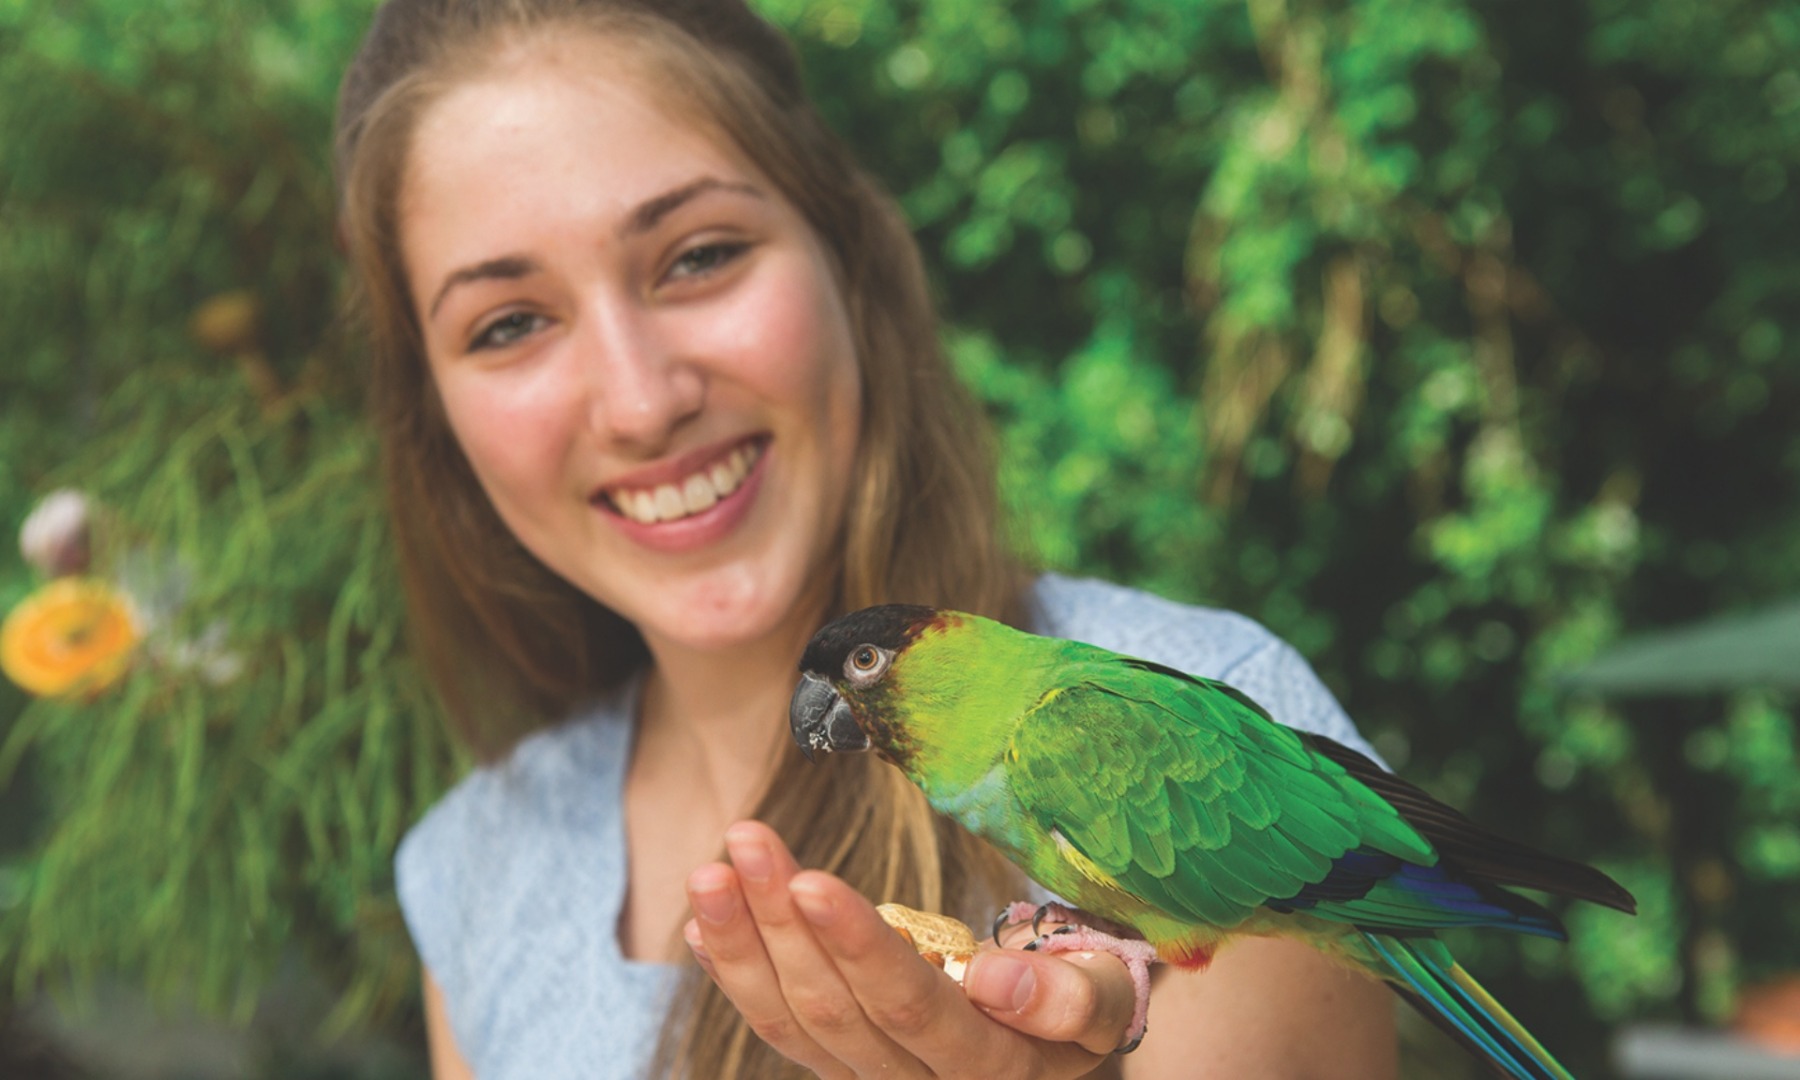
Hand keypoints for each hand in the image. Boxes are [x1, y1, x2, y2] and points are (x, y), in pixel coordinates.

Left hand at [684, 820, 1137, 1078]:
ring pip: (792, 1019)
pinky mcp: (839, 1065)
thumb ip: (1068, 998)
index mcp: (988, 1069)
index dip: (856, 946)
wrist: (1052, 1041)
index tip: (810, 881)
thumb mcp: (1102, 997)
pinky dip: (735, 972)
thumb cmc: (1082, 999)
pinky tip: (703, 922)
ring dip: (743, 941)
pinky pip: (779, 1026)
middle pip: (833, 1008)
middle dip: (780, 920)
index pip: (910, 1006)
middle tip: (745, 838)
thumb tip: (994, 978)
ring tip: (711, 871)